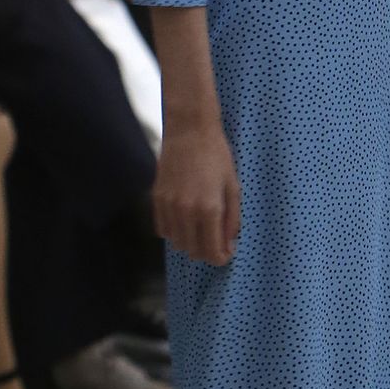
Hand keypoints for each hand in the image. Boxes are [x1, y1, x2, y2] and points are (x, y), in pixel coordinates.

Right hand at [154, 124, 240, 263]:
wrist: (189, 130)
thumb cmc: (216, 155)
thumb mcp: (233, 187)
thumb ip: (232, 219)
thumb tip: (230, 244)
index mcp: (208, 209)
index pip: (212, 252)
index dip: (221, 258)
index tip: (227, 252)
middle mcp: (186, 211)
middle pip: (193, 251)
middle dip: (207, 252)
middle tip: (217, 241)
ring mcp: (168, 206)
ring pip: (177, 243)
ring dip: (191, 243)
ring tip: (202, 229)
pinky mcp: (157, 198)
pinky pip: (163, 230)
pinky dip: (175, 232)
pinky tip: (186, 221)